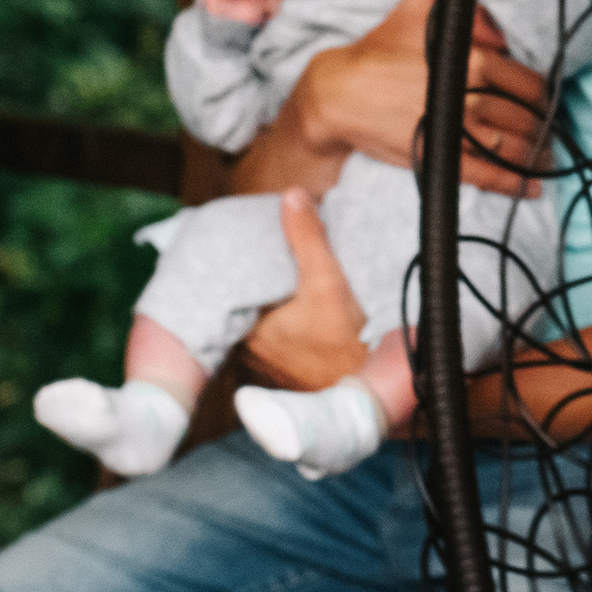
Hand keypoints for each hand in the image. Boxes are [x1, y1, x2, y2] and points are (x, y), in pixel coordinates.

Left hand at [242, 189, 372, 390]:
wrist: (363, 394)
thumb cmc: (345, 344)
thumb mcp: (328, 282)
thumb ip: (308, 239)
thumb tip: (292, 196)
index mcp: (246, 327)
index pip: (228, 283)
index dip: (232, 258)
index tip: (237, 235)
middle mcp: (244, 346)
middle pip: (237, 298)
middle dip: (245, 273)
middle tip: (249, 243)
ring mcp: (257, 360)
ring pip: (248, 315)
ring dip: (256, 294)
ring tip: (265, 264)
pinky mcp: (274, 367)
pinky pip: (260, 332)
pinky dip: (267, 313)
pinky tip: (280, 298)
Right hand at [281, 0, 547, 196]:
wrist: (339, 92)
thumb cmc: (378, 48)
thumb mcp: (419, 9)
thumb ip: (466, 13)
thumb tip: (500, 33)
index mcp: (472, 61)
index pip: (529, 83)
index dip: (542, 95)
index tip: (546, 102)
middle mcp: (471, 97)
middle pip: (526, 117)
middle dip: (543, 126)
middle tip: (549, 130)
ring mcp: (457, 131)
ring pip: (513, 147)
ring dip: (536, 154)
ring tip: (545, 157)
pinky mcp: (441, 157)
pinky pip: (488, 175)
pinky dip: (515, 184)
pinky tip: (532, 188)